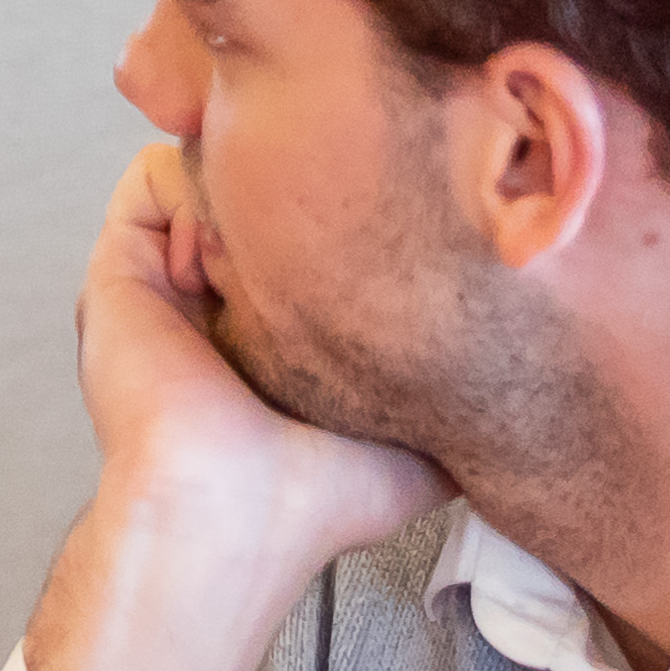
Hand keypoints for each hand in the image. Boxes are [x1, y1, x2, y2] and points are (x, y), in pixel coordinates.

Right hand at [26, 147, 447, 670]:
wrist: (240, 511)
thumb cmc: (322, 493)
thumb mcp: (428, 430)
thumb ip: (469, 378)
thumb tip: (544, 340)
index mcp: (280, 319)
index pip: (315, 215)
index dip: (356, 200)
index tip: (390, 220)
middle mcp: (223, 288)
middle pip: (267, 174)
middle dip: (307, 180)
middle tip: (334, 240)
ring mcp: (170, 272)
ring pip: (214, 159)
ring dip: (250, 192)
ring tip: (269, 266)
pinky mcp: (125, 264)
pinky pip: (157, 170)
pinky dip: (192, 195)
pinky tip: (220, 267)